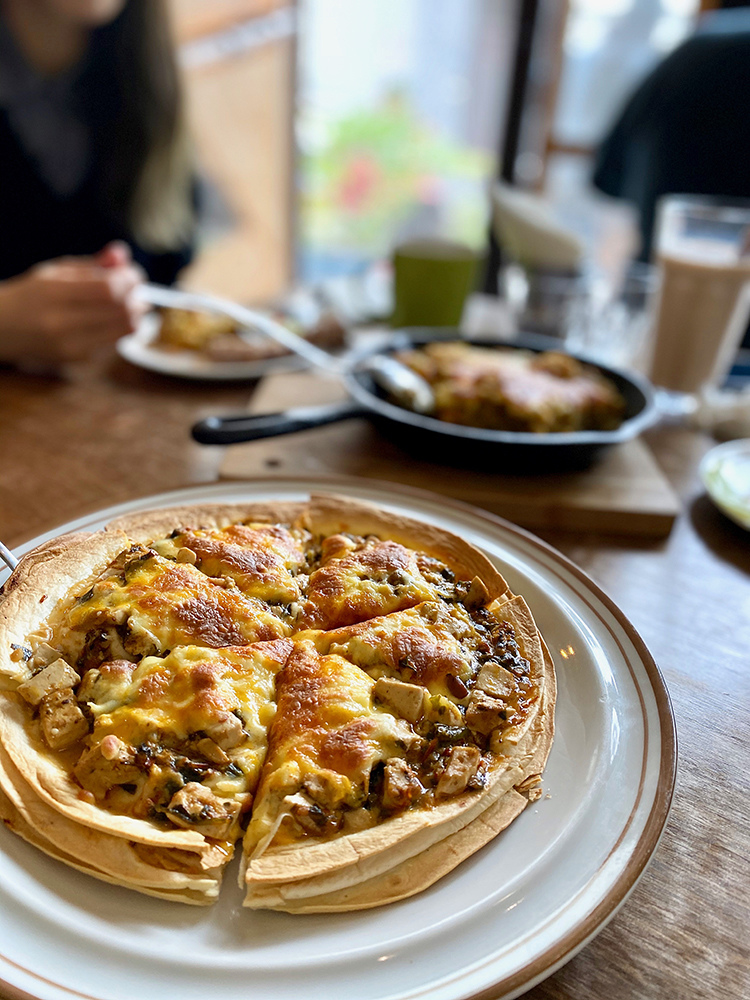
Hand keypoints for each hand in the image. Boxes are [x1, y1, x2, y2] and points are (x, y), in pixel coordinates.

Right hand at [0, 242, 146, 366]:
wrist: (3, 329)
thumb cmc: (32, 295)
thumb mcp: (56, 272)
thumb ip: (93, 265)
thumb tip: (123, 254)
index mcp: (54, 293)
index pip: (109, 289)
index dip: (130, 280)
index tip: (133, 274)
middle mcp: (62, 323)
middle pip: (122, 312)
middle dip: (137, 297)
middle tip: (136, 290)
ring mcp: (71, 345)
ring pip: (125, 330)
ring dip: (135, 314)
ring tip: (128, 303)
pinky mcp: (78, 360)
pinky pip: (115, 342)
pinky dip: (121, 328)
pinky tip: (111, 319)